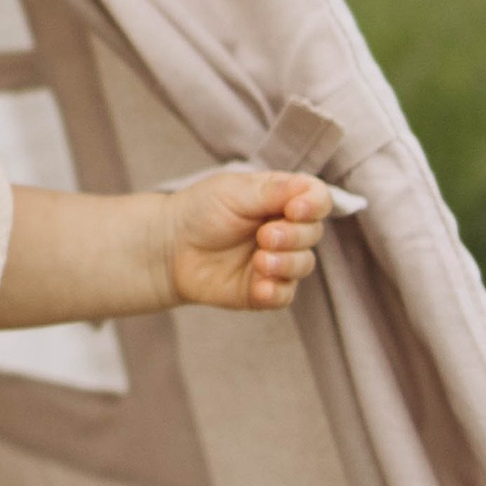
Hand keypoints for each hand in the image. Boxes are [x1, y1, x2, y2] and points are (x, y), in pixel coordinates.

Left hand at [164, 169, 333, 312]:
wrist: (168, 246)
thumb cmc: (201, 210)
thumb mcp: (234, 191)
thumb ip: (274, 191)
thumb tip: (309, 189)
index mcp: (283, 199)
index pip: (317, 200)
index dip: (314, 205)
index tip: (295, 210)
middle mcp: (286, 230)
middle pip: (313, 233)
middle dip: (293, 236)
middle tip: (265, 236)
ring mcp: (277, 261)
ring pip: (303, 265)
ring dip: (287, 263)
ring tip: (259, 260)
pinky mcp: (264, 290)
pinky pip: (284, 296)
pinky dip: (276, 291)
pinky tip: (260, 286)